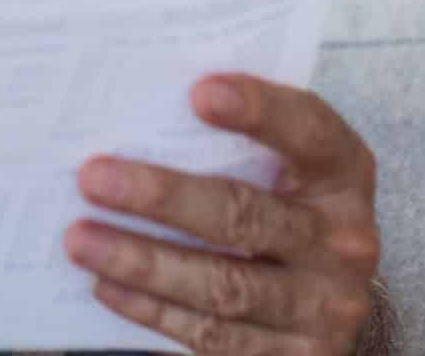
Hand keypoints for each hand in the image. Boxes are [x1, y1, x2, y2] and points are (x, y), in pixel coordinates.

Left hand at [65, 74, 382, 354]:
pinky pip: (212, 335)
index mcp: (342, 174)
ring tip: (81, 239)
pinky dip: (152, 309)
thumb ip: (235, 140)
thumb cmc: (284, 207)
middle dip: (163, 197)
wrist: (326, 302)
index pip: (309, 132)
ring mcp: (321, 307)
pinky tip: (105, 284)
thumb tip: (139, 110)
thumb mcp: (285, 169)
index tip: (199, 92)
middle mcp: (343, 242)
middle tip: (92, 177)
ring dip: (143, 262)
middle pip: (247, 216)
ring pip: (223, 286)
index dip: (260, 110)